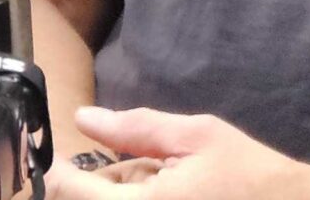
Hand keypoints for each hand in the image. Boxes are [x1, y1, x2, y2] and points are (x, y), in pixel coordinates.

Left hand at [46, 107, 309, 199]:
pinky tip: (173, 194)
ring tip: (166, 183)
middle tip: (143, 170)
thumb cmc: (248, 172)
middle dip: (100, 185)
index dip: (61, 172)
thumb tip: (84, 118)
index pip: (69, 191)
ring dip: (119, 194)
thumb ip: (137, 127)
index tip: (68, 159)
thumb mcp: (198, 136)